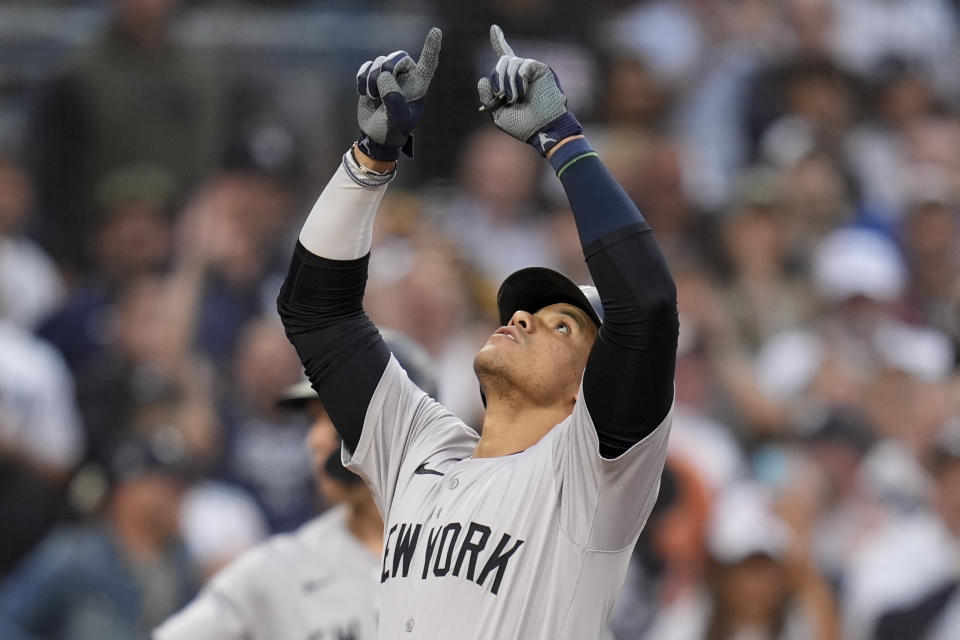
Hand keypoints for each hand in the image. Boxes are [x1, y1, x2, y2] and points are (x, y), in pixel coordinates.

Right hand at [356, 27, 441, 160]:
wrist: (376, 134)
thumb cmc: (393, 129)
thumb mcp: (399, 120)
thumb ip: (394, 99)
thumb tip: (385, 76)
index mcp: (419, 85)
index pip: (428, 63)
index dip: (431, 48)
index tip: (436, 32)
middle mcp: (406, 75)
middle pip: (398, 56)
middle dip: (387, 71)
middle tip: (380, 92)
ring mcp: (388, 74)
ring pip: (379, 62)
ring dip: (372, 82)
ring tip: (375, 98)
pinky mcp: (372, 75)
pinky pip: (365, 67)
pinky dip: (362, 81)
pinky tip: (365, 94)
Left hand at [477, 25, 581, 155]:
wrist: (542, 129)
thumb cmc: (523, 126)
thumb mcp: (498, 113)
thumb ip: (488, 97)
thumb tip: (483, 79)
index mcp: (512, 81)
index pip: (504, 56)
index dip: (498, 41)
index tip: (494, 28)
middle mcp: (522, 72)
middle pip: (503, 60)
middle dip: (497, 77)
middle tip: (500, 96)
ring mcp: (532, 70)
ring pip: (511, 62)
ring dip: (507, 83)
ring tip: (514, 100)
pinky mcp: (541, 69)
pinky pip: (523, 66)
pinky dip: (518, 81)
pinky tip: (522, 94)